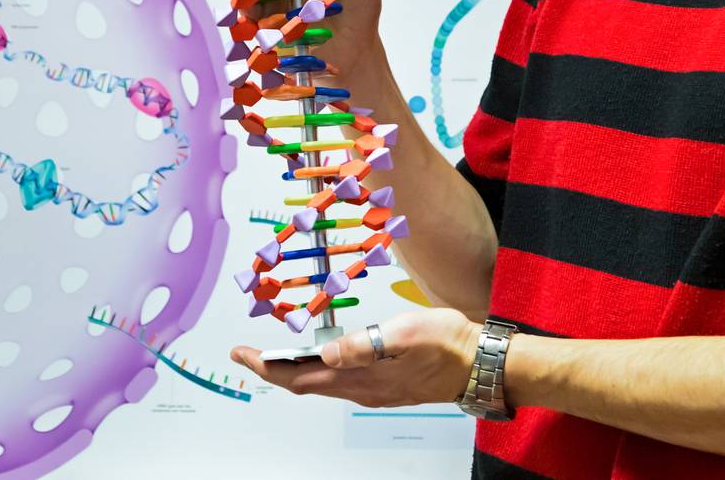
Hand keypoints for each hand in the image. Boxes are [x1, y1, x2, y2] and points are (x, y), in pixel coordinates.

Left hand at [229, 308, 479, 407]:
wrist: (481, 363)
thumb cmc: (448, 343)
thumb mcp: (406, 333)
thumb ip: (364, 345)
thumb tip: (327, 352)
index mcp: (362, 377)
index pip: (301, 377)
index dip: (268, 366)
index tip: (243, 354)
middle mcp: (362, 390)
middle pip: (305, 384)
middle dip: (272, 370)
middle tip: (246, 354)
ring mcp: (373, 391)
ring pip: (321, 385)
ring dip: (293, 372)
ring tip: (273, 356)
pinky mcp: (384, 386)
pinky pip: (339, 384)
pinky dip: (318, 372)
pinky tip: (317, 359)